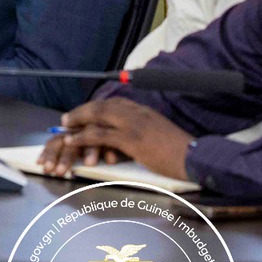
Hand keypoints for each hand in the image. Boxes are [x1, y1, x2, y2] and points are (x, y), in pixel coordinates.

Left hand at [39, 97, 192, 180]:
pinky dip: (82, 137)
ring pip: (98, 116)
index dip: (96, 107)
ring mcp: (134, 125)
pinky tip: (72, 140)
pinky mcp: (131, 139)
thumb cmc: (182, 152)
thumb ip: (144, 130)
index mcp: (145, 111)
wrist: (197, 158)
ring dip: (78, 120)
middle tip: (67, 118)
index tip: (84, 111)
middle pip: (102, 106)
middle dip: (82, 111)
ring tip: (64, 126)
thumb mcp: (160, 134)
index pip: (114, 103)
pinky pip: (100, 135)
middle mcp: (137, 113)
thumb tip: (129, 136)